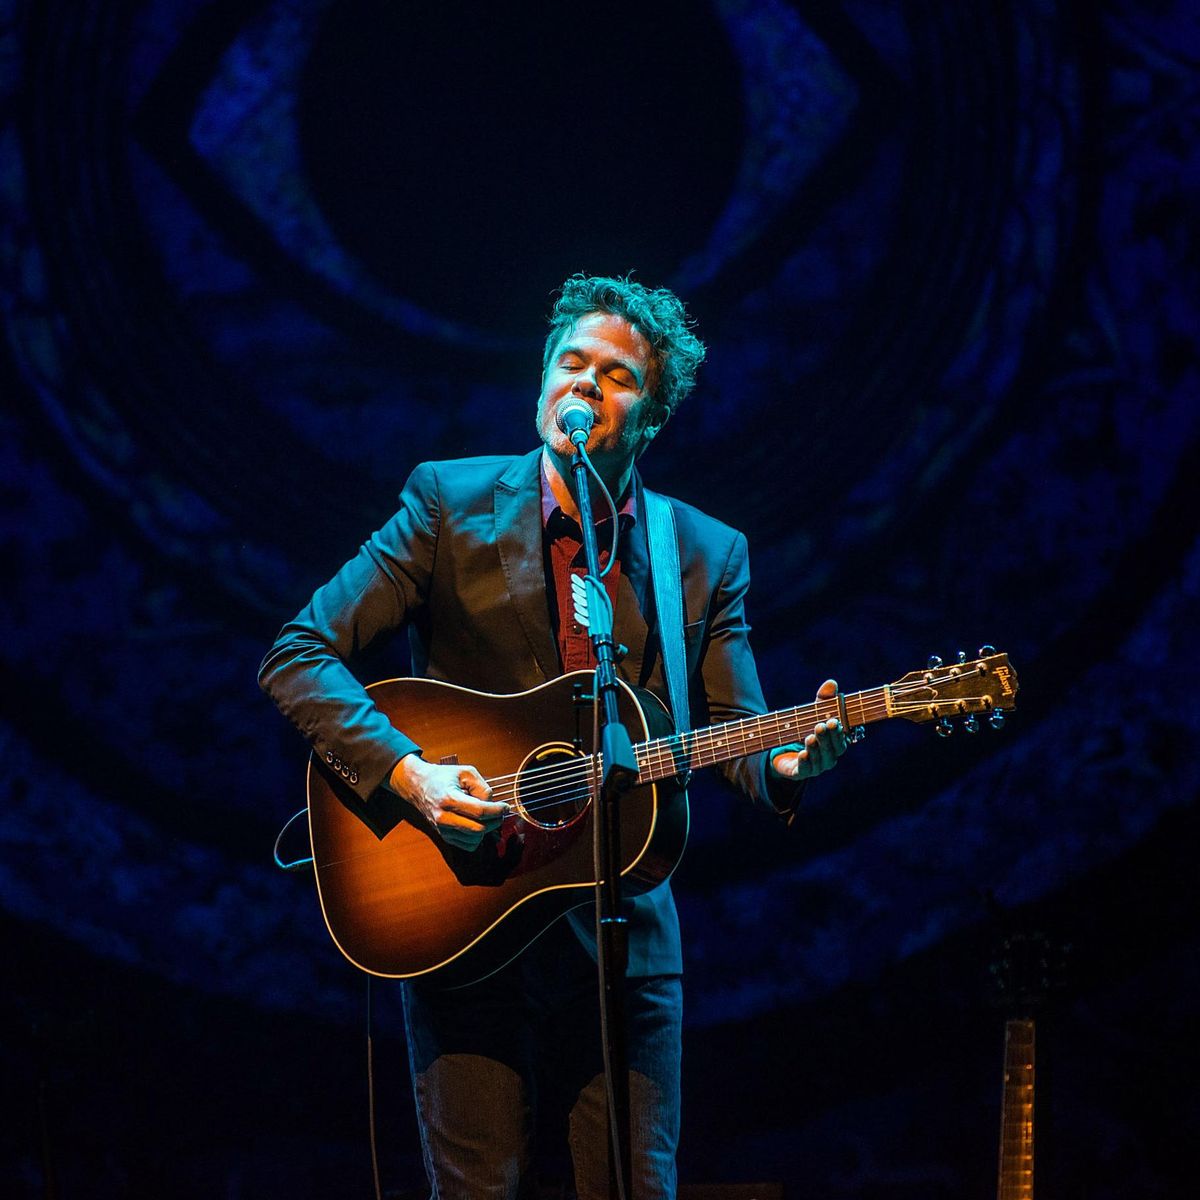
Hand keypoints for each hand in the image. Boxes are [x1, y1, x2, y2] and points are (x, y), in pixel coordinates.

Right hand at [388, 755, 508, 849]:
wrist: (418, 786)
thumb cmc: (442, 777)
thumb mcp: (465, 772)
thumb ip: (482, 786)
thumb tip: (492, 803)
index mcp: (449, 799)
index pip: (480, 812)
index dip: (497, 811)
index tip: (506, 806)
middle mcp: (444, 817)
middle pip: (479, 829)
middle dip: (495, 821)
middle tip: (500, 812)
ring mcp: (443, 829)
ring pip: (474, 839)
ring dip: (486, 830)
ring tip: (487, 816)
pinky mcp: (444, 836)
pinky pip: (468, 845)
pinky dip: (477, 837)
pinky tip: (477, 823)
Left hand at [770, 678, 848, 780]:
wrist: (785, 750)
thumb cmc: (806, 728)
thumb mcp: (813, 712)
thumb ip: (823, 699)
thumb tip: (832, 682)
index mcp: (837, 742)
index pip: (844, 738)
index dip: (840, 731)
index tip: (835, 721)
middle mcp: (830, 755)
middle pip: (834, 749)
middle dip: (829, 737)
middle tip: (821, 725)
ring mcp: (817, 766)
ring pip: (821, 760)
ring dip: (816, 748)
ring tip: (810, 737)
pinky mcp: (801, 772)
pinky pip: (806, 770)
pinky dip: (805, 762)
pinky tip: (803, 754)